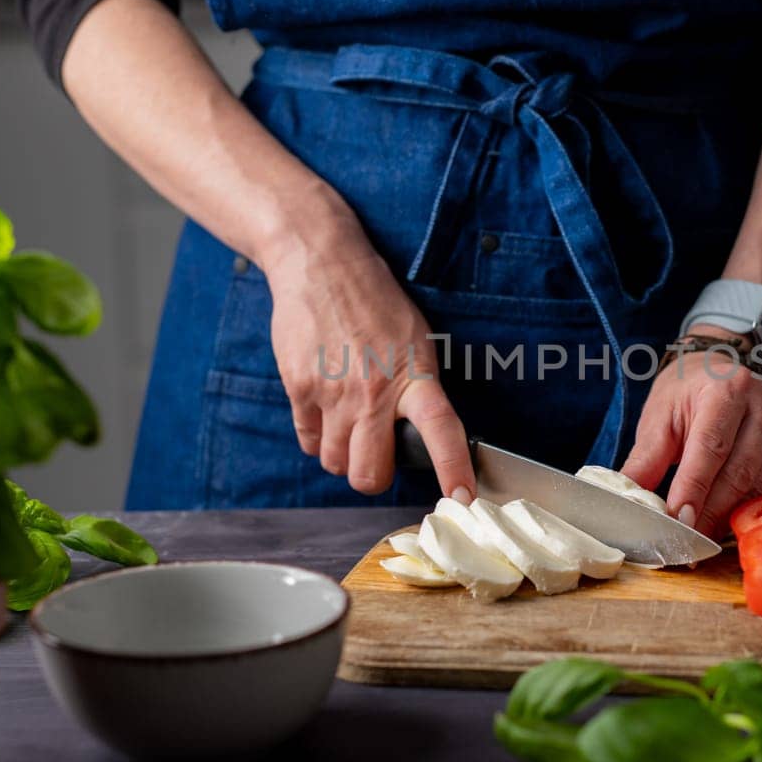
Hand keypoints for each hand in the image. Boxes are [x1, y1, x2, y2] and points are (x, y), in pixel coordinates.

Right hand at [260, 194, 474, 500]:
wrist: (321, 263)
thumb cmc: (374, 301)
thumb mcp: (415, 337)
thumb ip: (418, 387)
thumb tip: (421, 434)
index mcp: (414, 375)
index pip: (441, 430)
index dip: (453, 468)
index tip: (462, 498)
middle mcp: (374, 392)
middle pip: (370, 474)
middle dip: (374, 476)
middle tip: (378, 458)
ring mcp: (333, 394)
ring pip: (336, 464)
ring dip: (343, 456)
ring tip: (348, 427)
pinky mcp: (299, 388)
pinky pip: (307, 441)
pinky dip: (316, 438)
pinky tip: (324, 413)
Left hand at [621, 335, 761, 537]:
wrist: (720, 374)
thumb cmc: (686, 394)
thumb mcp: (659, 417)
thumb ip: (646, 459)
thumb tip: (629, 497)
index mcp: (726, 389)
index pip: (711, 447)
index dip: (694, 487)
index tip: (679, 519)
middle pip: (737, 472)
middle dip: (709, 511)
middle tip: (686, 539)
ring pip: (755, 486)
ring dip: (725, 516)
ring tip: (699, 535)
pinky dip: (742, 509)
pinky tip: (721, 519)